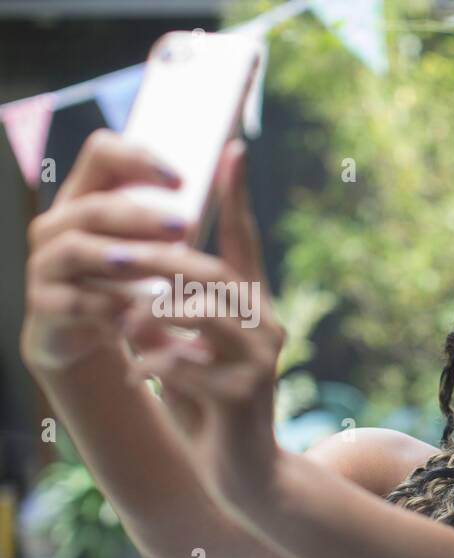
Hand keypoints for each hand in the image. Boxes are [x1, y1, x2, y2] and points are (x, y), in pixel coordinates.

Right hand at [21, 129, 187, 371]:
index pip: (101, 154)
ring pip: (74, 249)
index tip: (182, 181)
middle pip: (93, 206)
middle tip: (185, 228)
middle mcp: (60, 224)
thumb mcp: (157, 246)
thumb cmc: (133, 284)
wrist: (95, 337)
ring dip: (116, 257)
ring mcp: (47, 263)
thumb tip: (236, 153)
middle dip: (139, 216)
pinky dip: (102, 305)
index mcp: (89, 197)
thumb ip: (187, 208)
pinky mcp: (45, 305)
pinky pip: (69, 301)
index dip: (137, 159)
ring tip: (153, 267)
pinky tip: (132, 313)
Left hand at [121, 140, 285, 511]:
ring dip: (146, 315)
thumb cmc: (209, 407)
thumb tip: (135, 284)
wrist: (244, 475)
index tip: (233, 149)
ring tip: (118, 325)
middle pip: (209, 274)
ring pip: (197, 313)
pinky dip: (149, 362)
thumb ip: (171, 317)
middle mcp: (266, 328)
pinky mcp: (243, 395)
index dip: (239, 198)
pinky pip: (183, 362)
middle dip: (155, 261)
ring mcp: (259, 361)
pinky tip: (134, 373)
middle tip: (111, 250)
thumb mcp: (187, 352)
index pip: (246, 245)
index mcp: (253, 311)